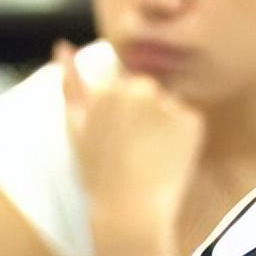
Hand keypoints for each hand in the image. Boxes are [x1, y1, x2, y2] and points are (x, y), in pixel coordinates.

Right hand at [56, 40, 203, 227]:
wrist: (130, 211)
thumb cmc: (98, 172)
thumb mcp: (75, 125)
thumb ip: (69, 82)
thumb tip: (62, 44)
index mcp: (108, 88)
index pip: (123, 81)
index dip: (123, 110)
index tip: (120, 134)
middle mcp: (139, 89)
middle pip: (150, 90)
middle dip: (146, 111)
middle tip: (136, 147)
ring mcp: (168, 104)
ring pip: (171, 105)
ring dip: (166, 123)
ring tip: (151, 154)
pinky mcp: (193, 120)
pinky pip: (191, 121)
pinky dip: (186, 137)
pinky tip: (170, 158)